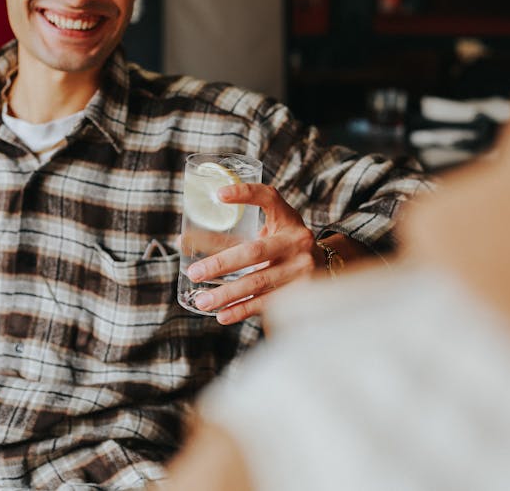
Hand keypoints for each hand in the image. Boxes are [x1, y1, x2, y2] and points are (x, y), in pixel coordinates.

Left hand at [185, 183, 321, 324]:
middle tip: (195, 273)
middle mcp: (297, 241)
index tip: (220, 195)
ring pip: (258, 282)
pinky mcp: (300, 293)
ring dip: (227, 294)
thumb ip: (234, 233)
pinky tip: (223, 315)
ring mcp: (301, 269)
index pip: (268, 198)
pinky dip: (242, 310)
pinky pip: (267, 303)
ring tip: (202, 301)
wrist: (326, 266)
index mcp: (288, 218)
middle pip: (254, 252)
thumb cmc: (285, 244)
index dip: (245, 194)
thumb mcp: (269, 229)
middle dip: (221, 264)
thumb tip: (184, 242)